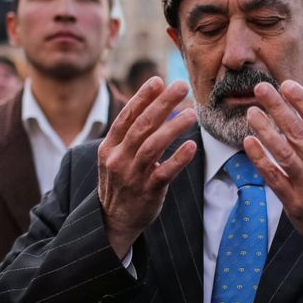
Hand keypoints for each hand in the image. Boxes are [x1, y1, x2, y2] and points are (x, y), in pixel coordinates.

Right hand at [97, 77, 197, 257]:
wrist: (113, 221)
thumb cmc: (121, 182)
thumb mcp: (116, 157)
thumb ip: (130, 134)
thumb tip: (153, 103)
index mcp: (109, 147)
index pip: (126, 117)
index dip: (142, 97)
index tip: (158, 80)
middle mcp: (118, 159)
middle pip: (142, 126)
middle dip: (163, 103)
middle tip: (181, 86)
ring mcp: (132, 176)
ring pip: (153, 146)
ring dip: (173, 127)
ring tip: (192, 113)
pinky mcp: (148, 192)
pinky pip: (164, 172)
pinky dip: (178, 158)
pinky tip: (191, 145)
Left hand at [243, 80, 302, 276]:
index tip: (287, 84)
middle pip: (299, 134)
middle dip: (279, 108)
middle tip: (262, 88)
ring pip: (283, 153)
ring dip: (265, 129)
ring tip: (251, 111)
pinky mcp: (295, 205)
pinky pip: (273, 178)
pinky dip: (260, 159)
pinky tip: (249, 142)